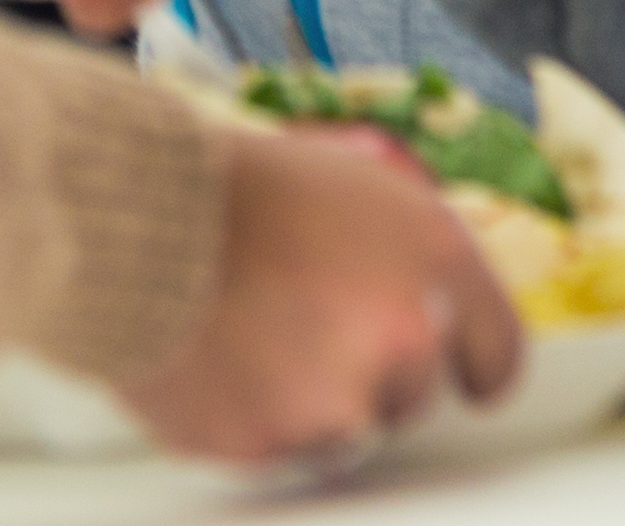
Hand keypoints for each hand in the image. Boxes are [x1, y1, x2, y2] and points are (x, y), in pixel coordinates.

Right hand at [108, 124, 523, 462]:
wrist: (127, 214)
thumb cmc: (229, 182)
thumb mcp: (352, 179)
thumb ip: (409, 248)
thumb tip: (429, 297)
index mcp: (431, 260)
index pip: (498, 352)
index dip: (478, 363)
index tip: (467, 374)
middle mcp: (399, 340)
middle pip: (414, 396)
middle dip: (373, 367)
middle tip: (306, 316)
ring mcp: (332, 402)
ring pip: (343, 427)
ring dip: (310, 395)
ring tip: (249, 327)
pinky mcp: (265, 444)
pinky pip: (274, 445)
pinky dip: (249, 412)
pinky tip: (216, 352)